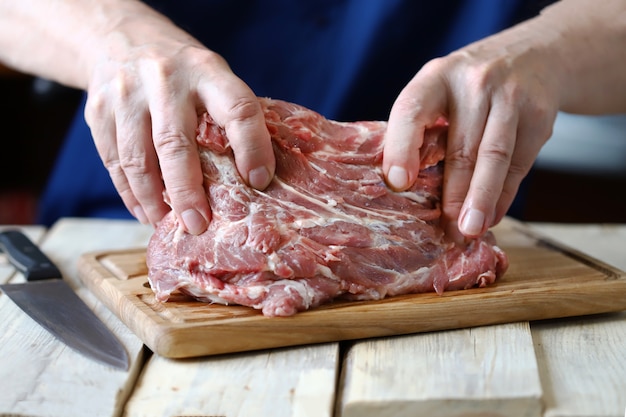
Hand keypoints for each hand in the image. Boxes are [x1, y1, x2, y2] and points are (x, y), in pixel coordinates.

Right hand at [84, 5, 274, 233]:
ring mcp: (126, 94)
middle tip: (199, 224)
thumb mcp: (212, 77)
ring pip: (136, 159)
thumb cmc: (182, 71)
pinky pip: (113, 161)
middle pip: (175, 143)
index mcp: (206, 71)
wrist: (120, 38)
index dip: (252, 147)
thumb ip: (228, 116)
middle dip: (187, 191)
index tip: (258, 181)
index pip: (237, 109)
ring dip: (154, 200)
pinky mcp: (98, 110)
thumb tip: (251, 179)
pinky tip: (145, 211)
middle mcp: (164, 80)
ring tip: (168, 222)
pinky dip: (130, 193)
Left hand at [382, 22, 558, 239]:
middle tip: (447, 229)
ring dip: (482, 199)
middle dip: (453, 194)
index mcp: (436, 77)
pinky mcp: (539, 115)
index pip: (412, 111)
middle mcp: (474, 83)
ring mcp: (511, 96)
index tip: (397, 183)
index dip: (402, 148)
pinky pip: (519, 164)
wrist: (533, 54)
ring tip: (470, 230)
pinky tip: (492, 216)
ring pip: (495, 157)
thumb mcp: (440, 90)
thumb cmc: (468, 87)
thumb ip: (422, 128)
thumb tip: (403, 189)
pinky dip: (504, 195)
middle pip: (461, 146)